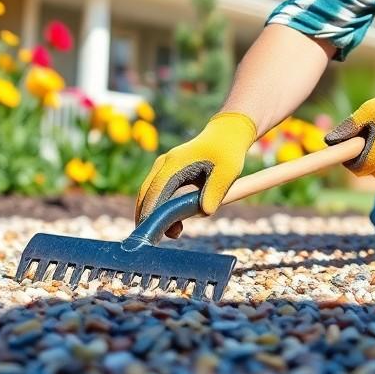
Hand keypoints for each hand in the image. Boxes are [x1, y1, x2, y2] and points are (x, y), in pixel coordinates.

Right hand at [134, 112, 257, 237]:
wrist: (227, 134)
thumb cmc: (228, 152)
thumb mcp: (228, 171)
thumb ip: (216, 191)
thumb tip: (204, 212)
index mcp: (174, 163)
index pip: (155, 191)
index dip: (150, 213)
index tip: (150, 232)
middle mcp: (164, 164)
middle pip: (146, 194)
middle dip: (147, 217)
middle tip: (154, 240)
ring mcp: (164, 168)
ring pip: (150, 194)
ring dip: (154, 214)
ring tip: (172, 233)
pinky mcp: (169, 173)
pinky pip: (158, 193)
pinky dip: (160, 208)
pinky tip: (173, 223)